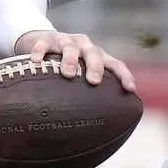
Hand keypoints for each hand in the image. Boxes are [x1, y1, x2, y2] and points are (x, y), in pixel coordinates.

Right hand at [13, 30, 136, 93]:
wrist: (44, 41)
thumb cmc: (69, 65)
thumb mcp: (83, 74)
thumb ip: (92, 92)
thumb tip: (100, 127)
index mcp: (98, 56)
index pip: (116, 65)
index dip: (125, 76)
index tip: (131, 90)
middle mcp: (84, 46)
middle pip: (93, 53)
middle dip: (95, 67)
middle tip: (94, 81)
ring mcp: (65, 41)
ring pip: (70, 47)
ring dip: (70, 60)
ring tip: (67, 74)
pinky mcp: (45, 40)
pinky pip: (43, 45)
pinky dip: (40, 52)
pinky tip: (36, 61)